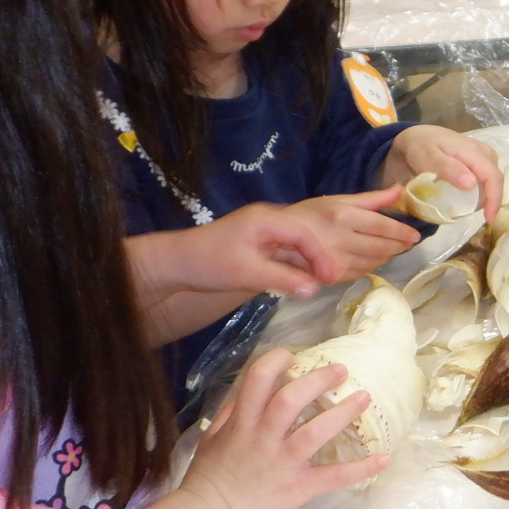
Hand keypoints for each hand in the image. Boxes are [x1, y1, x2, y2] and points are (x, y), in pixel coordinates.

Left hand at [133, 203, 343, 299]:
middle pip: (304, 236)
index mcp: (266, 219)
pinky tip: (304, 281)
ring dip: (310, 263)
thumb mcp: (246, 272)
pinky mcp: (258, 245)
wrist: (175, 263)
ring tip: (323, 282)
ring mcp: (263, 233)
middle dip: (320, 257)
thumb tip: (314, 289)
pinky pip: (286, 253)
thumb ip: (282, 279)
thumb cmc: (208, 263)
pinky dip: (297, 266)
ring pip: (296, 246)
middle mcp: (268, 221)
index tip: (331, 276)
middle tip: (332, 280)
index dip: (321, 255)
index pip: (303, 234)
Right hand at [179, 349, 389, 508]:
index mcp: (242, 422)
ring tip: (364, 397)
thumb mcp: (213, 438)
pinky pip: (333, 476)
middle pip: (292, 398)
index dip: (277, 360)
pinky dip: (361, 468)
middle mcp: (264, 437)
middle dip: (319, 379)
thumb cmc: (209, 479)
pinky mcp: (298, 487)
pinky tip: (383, 458)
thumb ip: (231, 413)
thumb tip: (249, 392)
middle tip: (341, 370)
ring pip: (316, 431)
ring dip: (344, 413)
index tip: (293, 356)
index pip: (258, 379)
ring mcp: (283, 462)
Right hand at [285, 188, 419, 280]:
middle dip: (399, 246)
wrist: (280, 237)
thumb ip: (372, 199)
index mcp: (343, 215)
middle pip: (381, 247)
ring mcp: (336, 260)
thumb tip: (400, 190)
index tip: (415, 235)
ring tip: (393, 249)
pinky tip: (375, 259)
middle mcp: (341, 238)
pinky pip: (361, 273)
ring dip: (387, 256)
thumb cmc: (311, 214)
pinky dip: (372, 266)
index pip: (382, 226)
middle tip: (409, 243)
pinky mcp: (332, 276)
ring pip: (374, 262)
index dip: (401, 232)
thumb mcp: (339, 200)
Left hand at [387, 126, 502, 217]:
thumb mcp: (428, 157)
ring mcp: (485, 157)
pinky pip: (485, 181)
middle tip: (462, 211)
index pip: (494, 177)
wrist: (419, 136)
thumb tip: (471, 184)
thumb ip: (448, 169)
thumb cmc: (421, 147)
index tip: (488, 219)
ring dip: (479, 197)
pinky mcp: (481, 162)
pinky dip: (476, 192)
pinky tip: (461, 195)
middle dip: (485, 201)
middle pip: (494, 183)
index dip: (494, 199)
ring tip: (459, 202)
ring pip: (491, 183)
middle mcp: (485, 153)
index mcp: (474, 151)